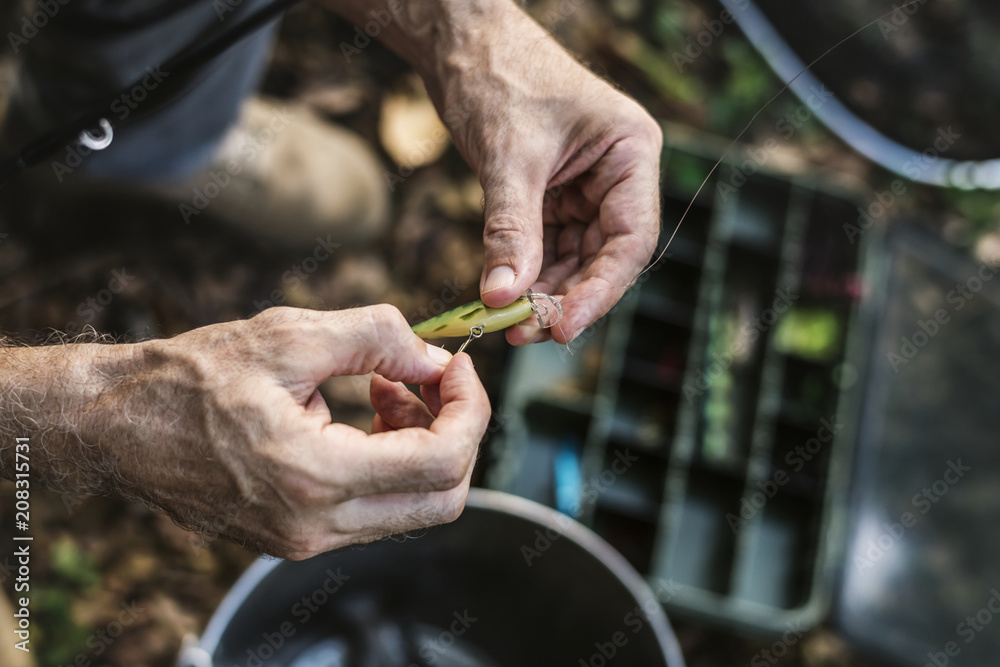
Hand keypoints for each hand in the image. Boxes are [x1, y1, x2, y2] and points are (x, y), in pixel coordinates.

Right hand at [2, 306, 490, 559]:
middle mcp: (316, 525)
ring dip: (422, 443)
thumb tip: (436, 358)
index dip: (469, 409)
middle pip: (442, 498)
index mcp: (314, 475)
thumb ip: (377, 337)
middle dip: (455, 431)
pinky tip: (364, 413)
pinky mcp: (297, 536)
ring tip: (385, 386)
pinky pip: (375, 508)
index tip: (456, 366)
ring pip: (413, 507)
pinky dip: (390, 460)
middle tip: (429, 378)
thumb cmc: (189, 378)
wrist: (117, 425)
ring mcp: (306, 539)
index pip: (442, 462)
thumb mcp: (288, 335)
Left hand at [426, 2, 662, 344]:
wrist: (462, 42)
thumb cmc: (497, 77)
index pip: (629, 240)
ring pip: (575, 257)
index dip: (599, 291)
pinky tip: (504, 296)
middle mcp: (617, 174)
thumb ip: (510, 231)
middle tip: (524, 332)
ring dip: (544, 292)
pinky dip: (528, 272)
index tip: (563, 328)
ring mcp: (587, 186)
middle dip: (565, 297)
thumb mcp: (508, 159)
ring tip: (507, 322)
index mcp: (631, 153)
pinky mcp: (556, 193)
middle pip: (604, 257)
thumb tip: (503, 299)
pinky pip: (549, 245)